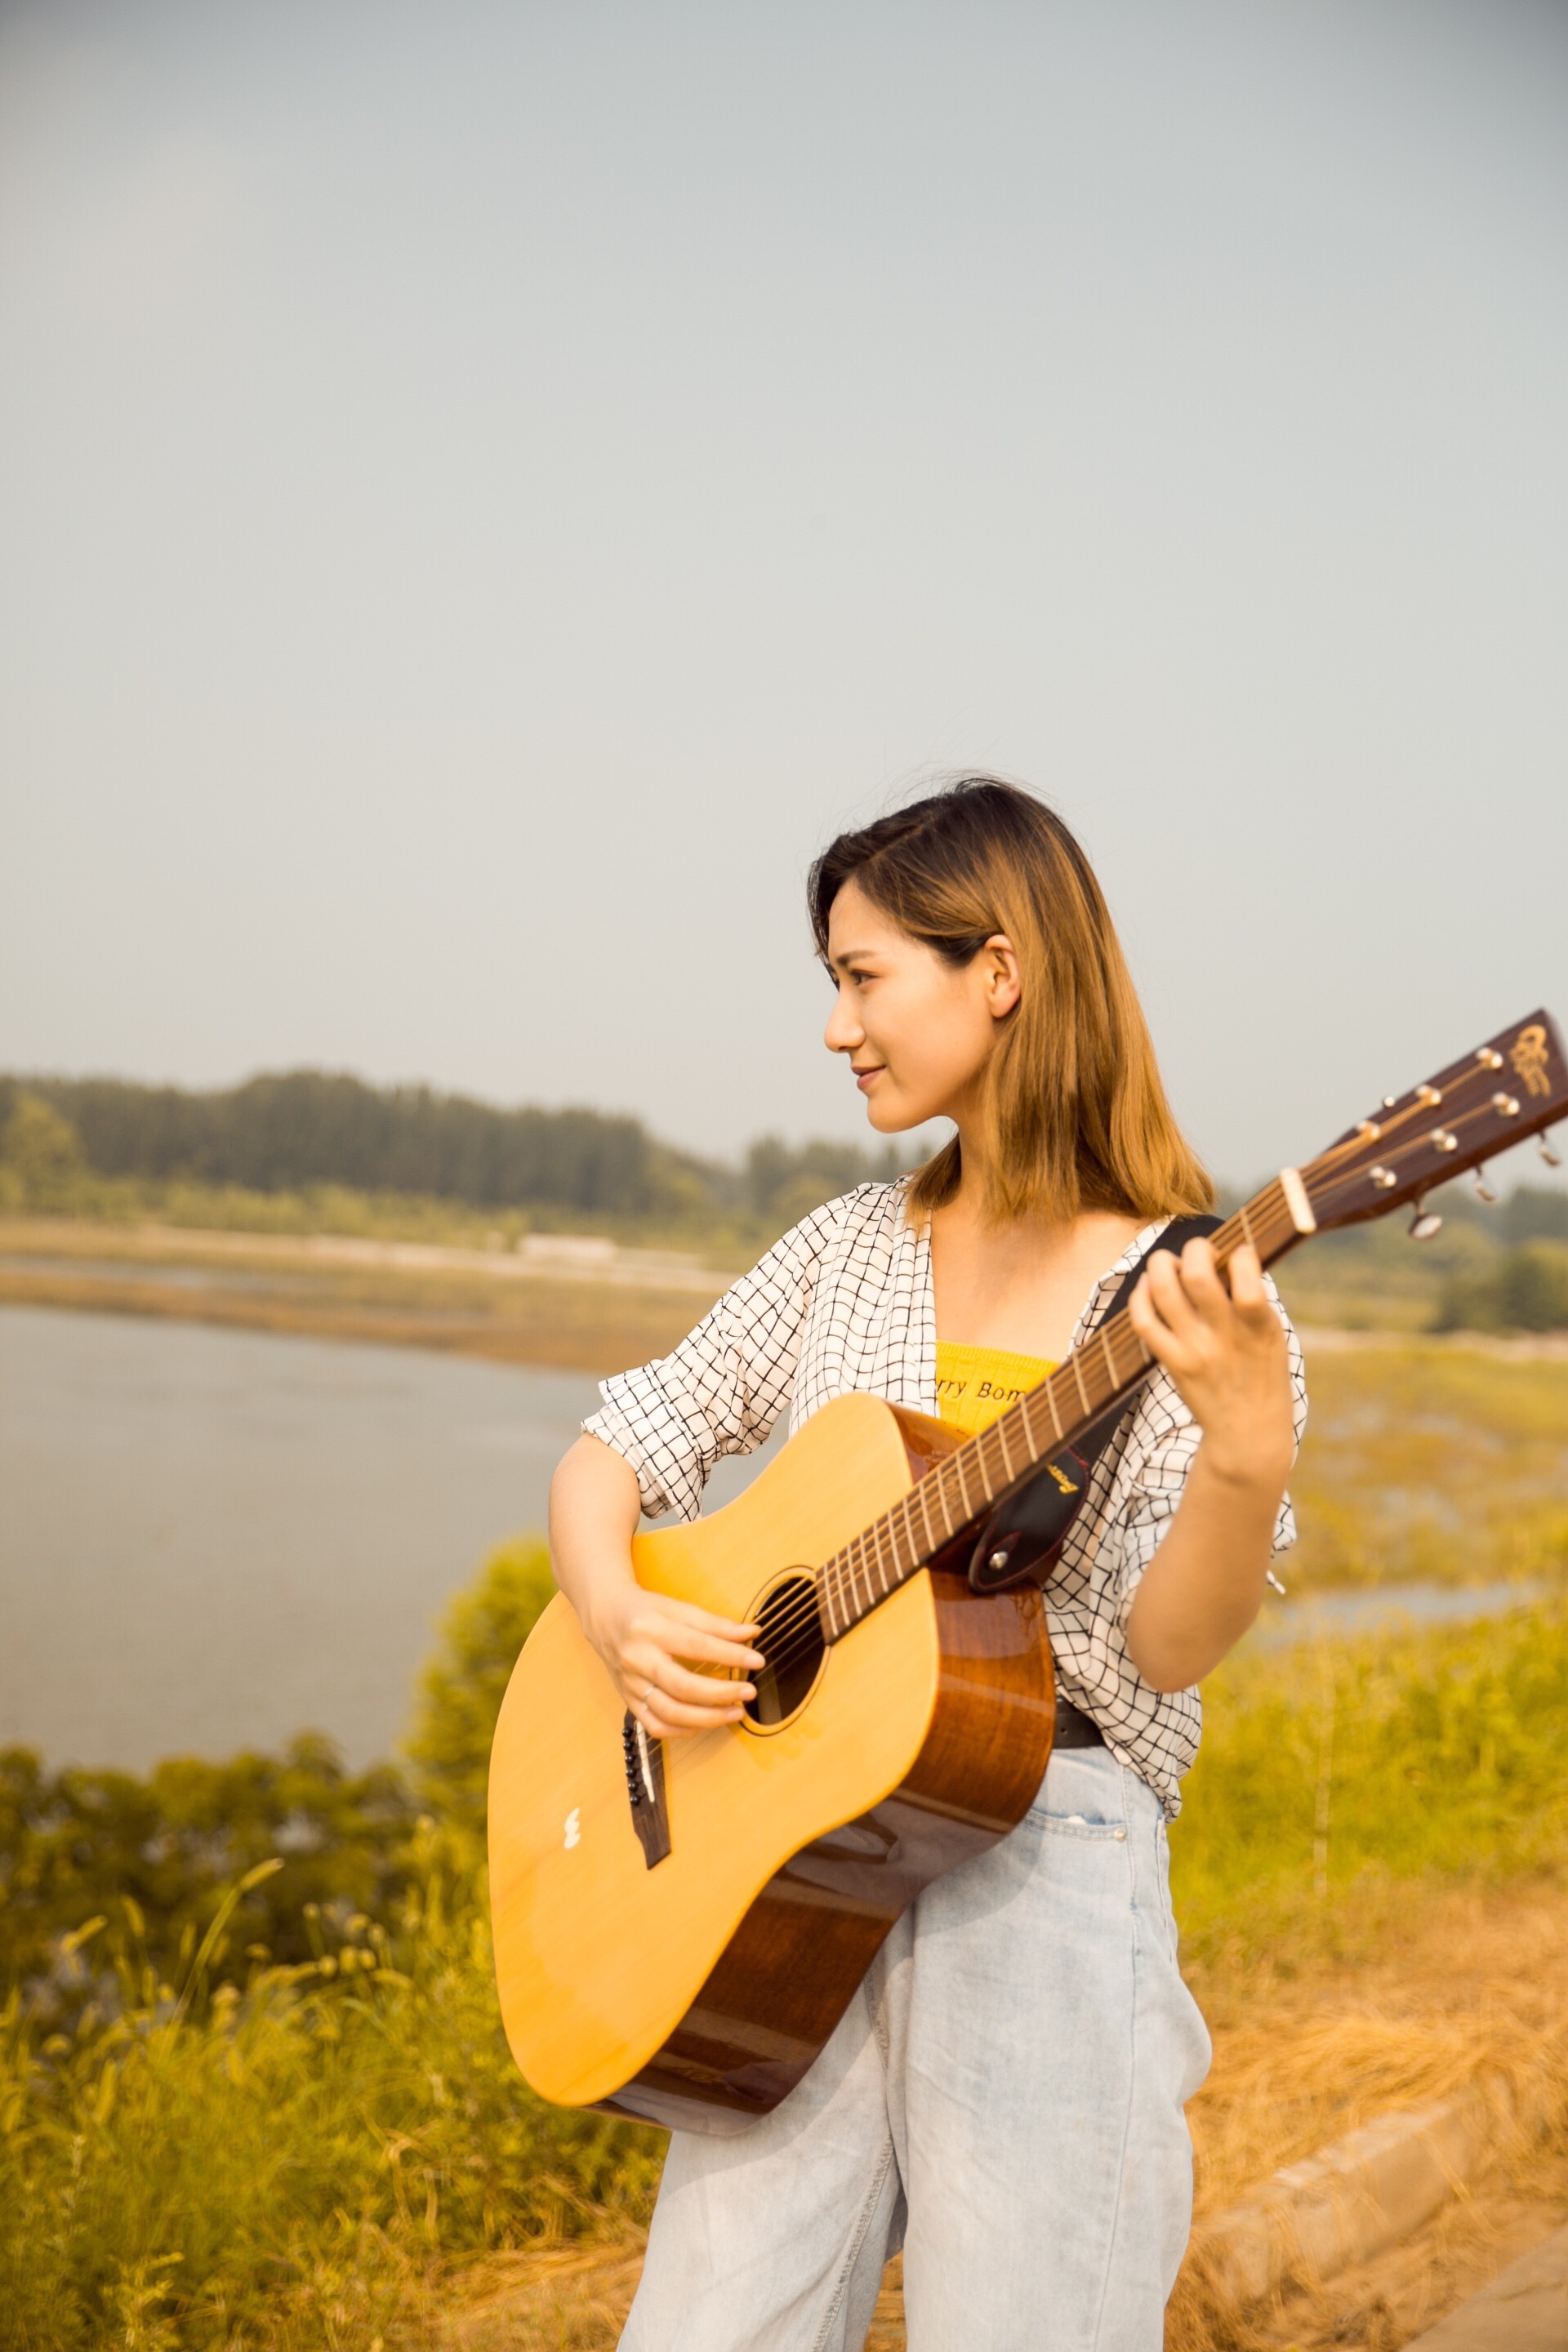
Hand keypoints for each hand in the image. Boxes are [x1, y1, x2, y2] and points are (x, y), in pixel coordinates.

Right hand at [585, 1582, 763, 1738]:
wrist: (604, 1617)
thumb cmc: (645, 1611)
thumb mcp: (677, 1608)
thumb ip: (714, 1624)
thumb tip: (751, 1633)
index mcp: (650, 1628)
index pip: (697, 1645)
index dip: (730, 1654)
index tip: (757, 1659)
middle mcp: (637, 1658)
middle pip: (683, 1686)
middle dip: (721, 1693)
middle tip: (749, 1691)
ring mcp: (630, 1684)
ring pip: (670, 1713)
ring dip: (707, 1719)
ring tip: (735, 1712)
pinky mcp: (628, 1700)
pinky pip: (655, 1726)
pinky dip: (682, 1731)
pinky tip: (704, 1723)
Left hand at [1127, 1239, 1294, 1492]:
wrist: (1248, 1434)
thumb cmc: (1262, 1376)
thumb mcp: (1273, 1338)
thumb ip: (1253, 1302)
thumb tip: (1227, 1256)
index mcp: (1261, 1327)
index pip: (1247, 1280)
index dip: (1241, 1253)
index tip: (1240, 1253)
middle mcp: (1226, 1337)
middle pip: (1197, 1276)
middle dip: (1195, 1249)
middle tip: (1200, 1253)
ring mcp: (1196, 1351)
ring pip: (1164, 1291)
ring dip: (1162, 1264)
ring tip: (1169, 1264)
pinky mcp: (1173, 1364)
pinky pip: (1144, 1322)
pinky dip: (1139, 1296)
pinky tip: (1146, 1288)